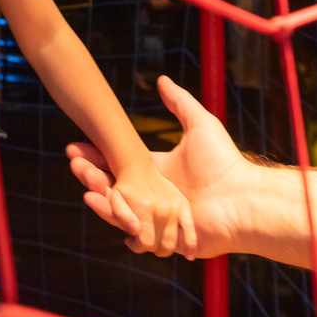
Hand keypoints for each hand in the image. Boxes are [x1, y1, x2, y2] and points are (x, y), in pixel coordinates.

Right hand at [68, 76, 248, 258]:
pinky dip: (114, 218)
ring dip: (97, 194)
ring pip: (117, 207)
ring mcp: (155, 217)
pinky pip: (131, 231)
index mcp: (157, 171)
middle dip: (90, 173)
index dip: (97, 155)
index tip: (76, 145)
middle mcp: (152, 194)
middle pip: (112, 184)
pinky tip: (98, 204)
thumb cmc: (225, 163)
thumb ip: (180, 102)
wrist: (242, 199)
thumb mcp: (201, 124)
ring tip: (84, 183)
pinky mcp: (160, 237)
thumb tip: (161, 79)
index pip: (118, 162)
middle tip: (74, 162)